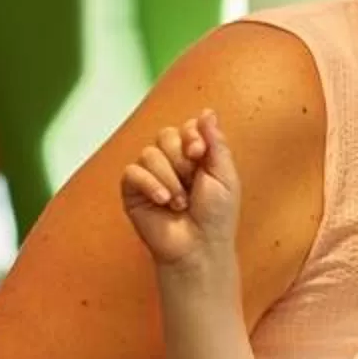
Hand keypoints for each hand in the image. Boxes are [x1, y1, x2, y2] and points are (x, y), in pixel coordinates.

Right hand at [120, 112, 238, 269]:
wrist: (200, 247)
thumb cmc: (217, 216)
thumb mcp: (225, 176)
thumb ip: (216, 142)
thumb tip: (207, 112)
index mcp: (194, 156)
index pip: (186, 127)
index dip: (191, 135)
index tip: (200, 153)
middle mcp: (171, 162)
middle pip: (165, 135)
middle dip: (181, 158)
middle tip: (192, 181)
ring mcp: (150, 175)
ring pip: (150, 154)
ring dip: (170, 179)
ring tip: (181, 203)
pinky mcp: (132, 191)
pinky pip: (133, 172)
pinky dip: (150, 185)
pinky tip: (163, 202)